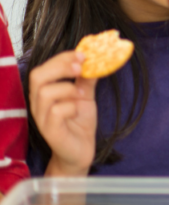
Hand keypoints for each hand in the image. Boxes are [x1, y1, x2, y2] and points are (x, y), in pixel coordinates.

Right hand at [27, 51, 97, 176]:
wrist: (81, 150)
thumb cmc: (79, 122)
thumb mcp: (86, 96)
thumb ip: (87, 79)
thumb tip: (96, 59)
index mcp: (44, 92)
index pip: (43, 68)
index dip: (62, 58)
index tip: (83, 54)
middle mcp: (38, 103)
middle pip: (37, 76)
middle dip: (61, 67)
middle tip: (81, 67)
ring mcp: (41, 118)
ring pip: (45, 93)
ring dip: (69, 89)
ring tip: (82, 95)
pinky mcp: (49, 131)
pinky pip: (55, 112)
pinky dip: (70, 106)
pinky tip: (78, 111)